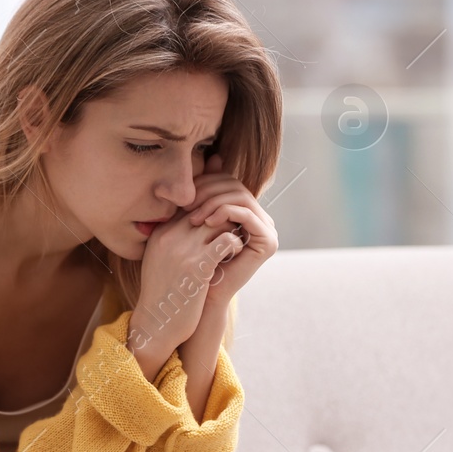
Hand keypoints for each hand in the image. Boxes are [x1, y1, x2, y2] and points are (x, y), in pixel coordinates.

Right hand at [128, 188, 243, 373]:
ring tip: (235, 242)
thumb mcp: (161, 259)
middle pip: (207, 208)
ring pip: (220, 220)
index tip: (222, 224)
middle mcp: (170, 236)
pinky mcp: (198, 267)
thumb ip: (174, 238)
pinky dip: (236, 244)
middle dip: (225, 217)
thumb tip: (199, 221)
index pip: (192, 204)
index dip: (212, 211)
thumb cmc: (164, 293)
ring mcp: (183, 250)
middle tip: (235, 230)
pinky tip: (235, 254)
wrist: (157, 323)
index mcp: (161, 232)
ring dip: (233, 229)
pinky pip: (227, 240)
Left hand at [182, 153, 278, 311]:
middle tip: (186, 206)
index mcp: (246, 211)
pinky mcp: (269, 241)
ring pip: (241, 197)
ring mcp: (268, 230)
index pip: (228, 182)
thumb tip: (214, 156)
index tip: (183, 197)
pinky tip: (206, 222)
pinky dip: (225, 212)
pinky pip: (247, 214)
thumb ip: (204, 192)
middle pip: (236, 186)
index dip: (205, 183)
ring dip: (213, 202)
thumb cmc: (194, 259)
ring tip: (193, 217)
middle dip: (208, 192)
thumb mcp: (196, 219)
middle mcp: (261, 218)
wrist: (200, 295)